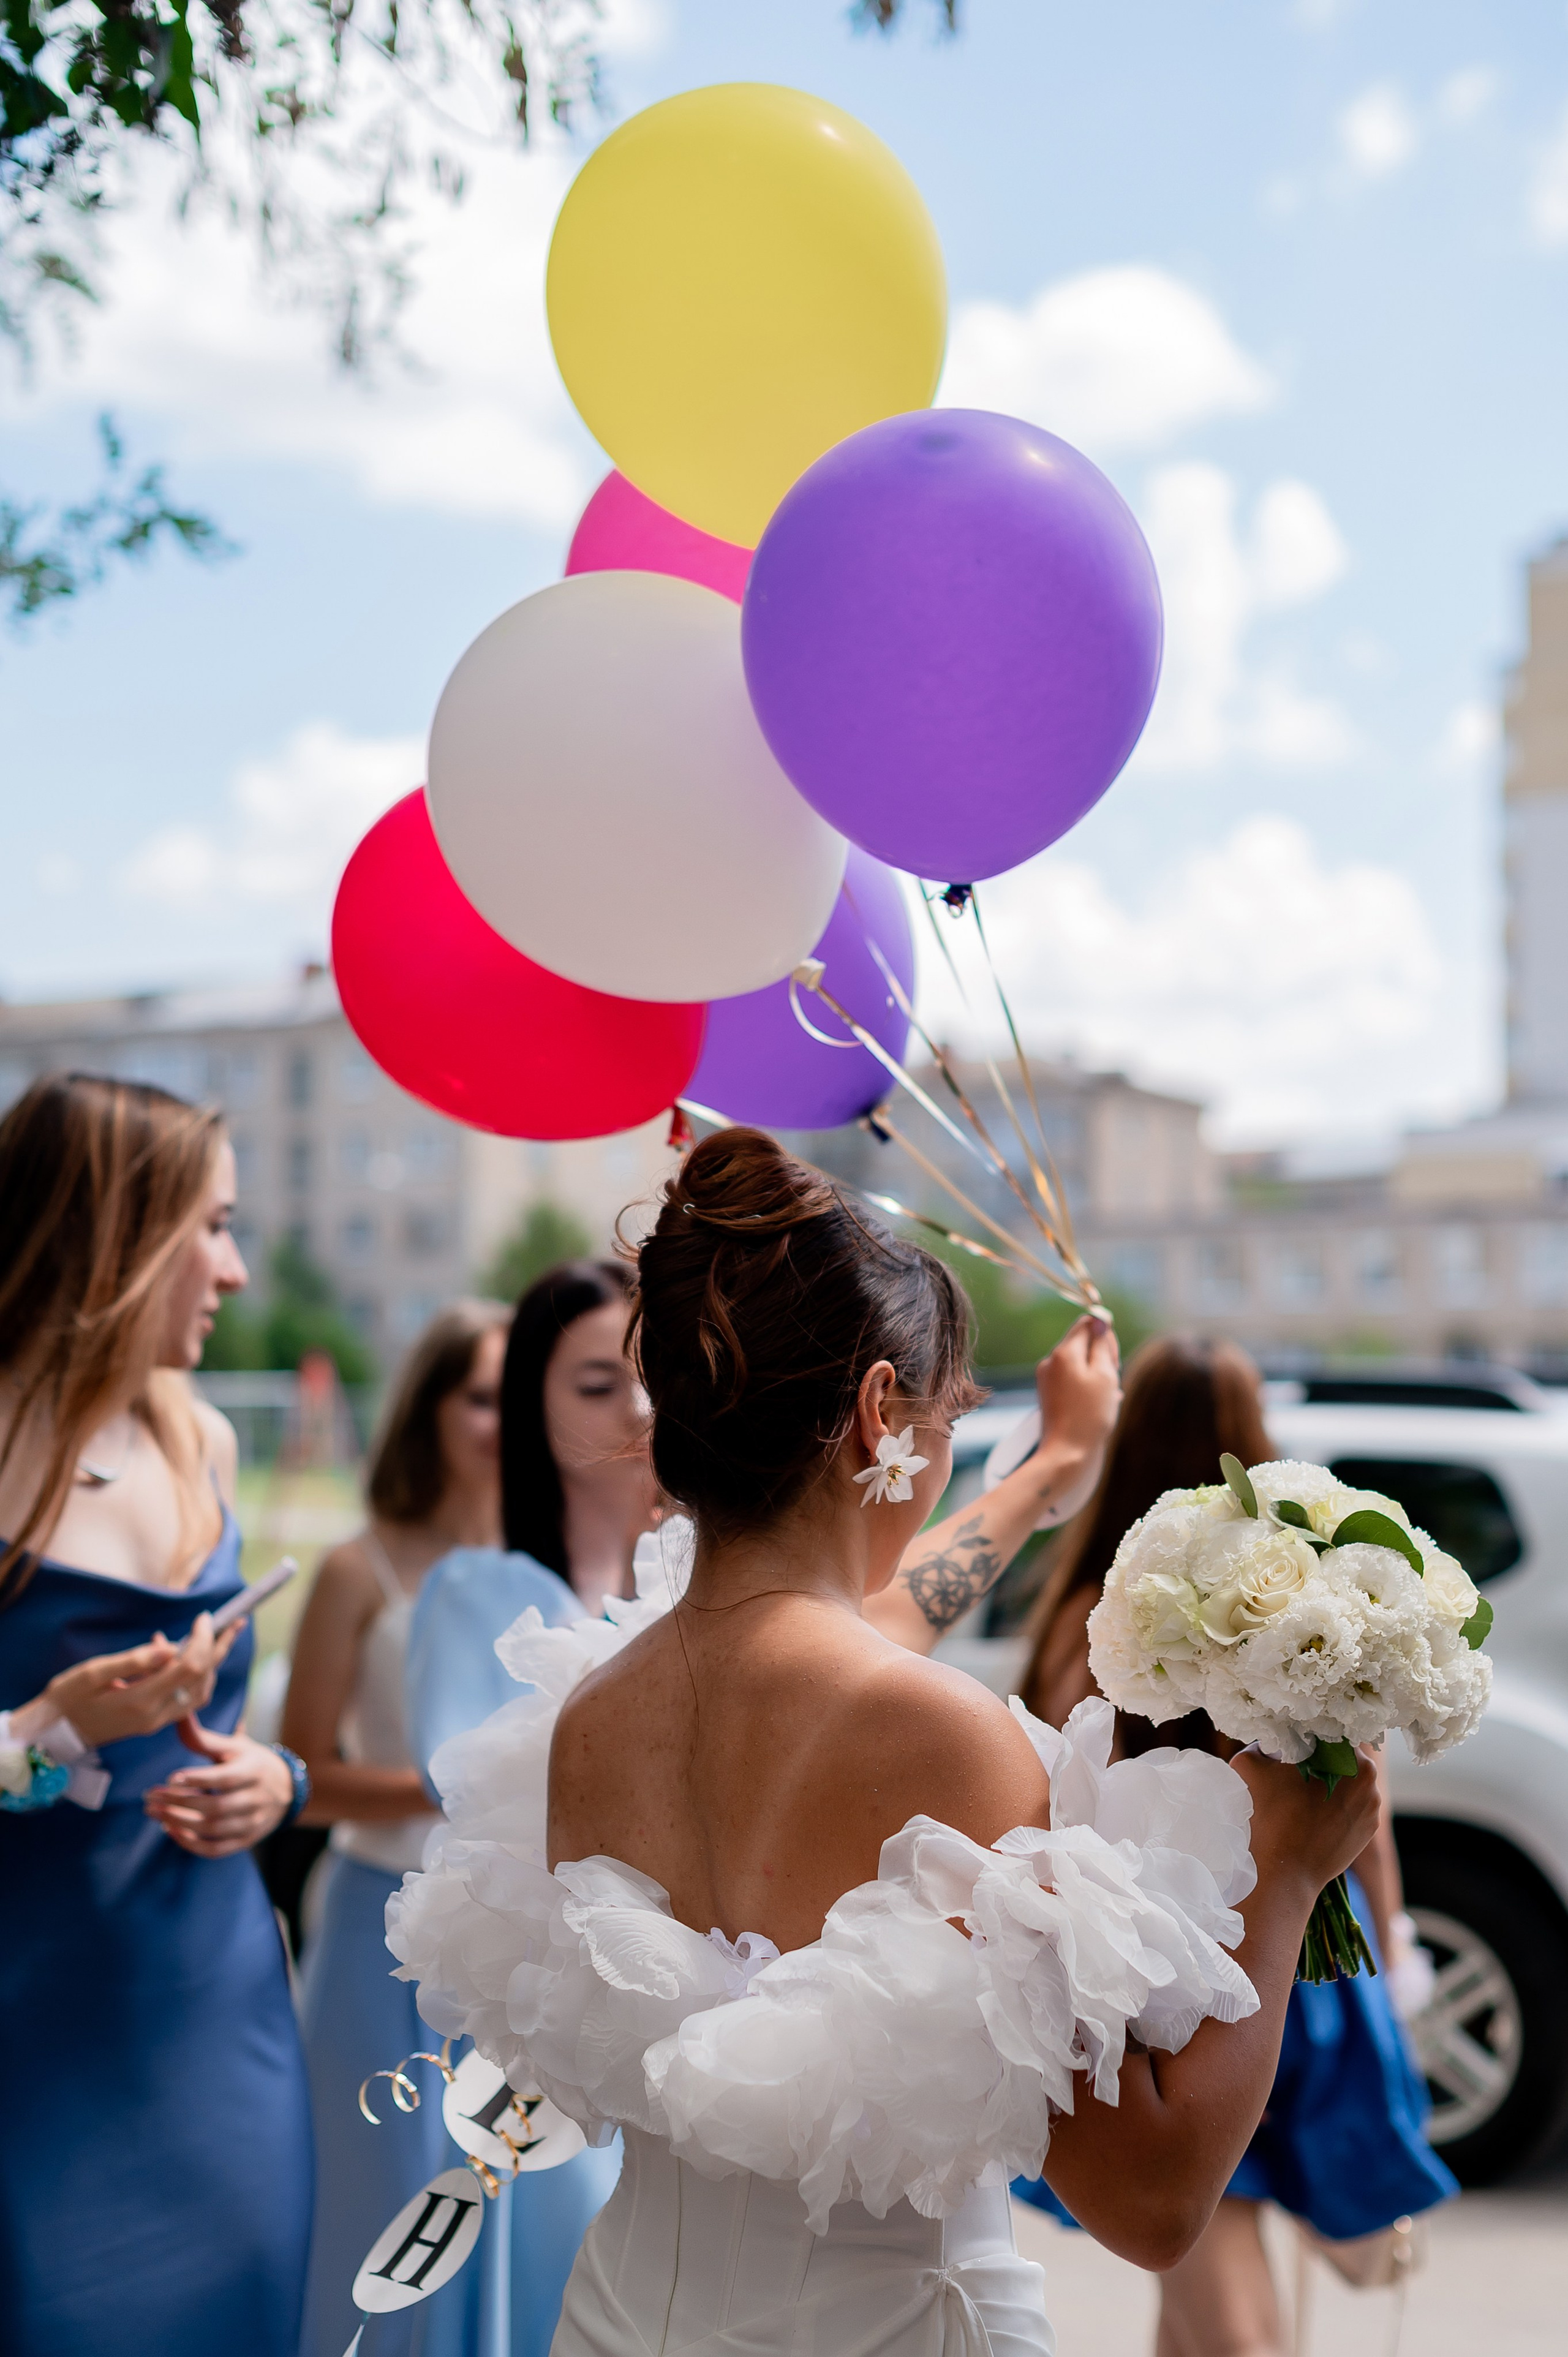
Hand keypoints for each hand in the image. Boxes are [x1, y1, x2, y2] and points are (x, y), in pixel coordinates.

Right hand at [15, 1616, 236, 1749]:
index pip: (190, 1666)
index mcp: (142, 1701)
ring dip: (212, 1662)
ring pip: (200, 1691)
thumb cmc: (68, 1699)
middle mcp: (156, 1715)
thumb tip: (169, 1646)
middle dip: (220, 1648)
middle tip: (233, 1621)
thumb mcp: (93, 1673)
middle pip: (203, 1679)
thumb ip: (134, 1661)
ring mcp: (156, 1721)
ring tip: (213, 1634)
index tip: (203, 1617)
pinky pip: (187, 1699)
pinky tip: (179, 1653)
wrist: (53, 1735)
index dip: (202, 1639)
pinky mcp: (153, 1721)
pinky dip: (194, 1675)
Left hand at [143, 1720, 292, 1856]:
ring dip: (179, 1823)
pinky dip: (191, 1844)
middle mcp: (255, 1799)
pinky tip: (171, 1830)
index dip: (198, 1779)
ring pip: (212, 1829)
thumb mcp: (234, 1747)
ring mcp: (251, 1823)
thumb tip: (179, 1712)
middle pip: (215, 1807)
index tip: (170, 1778)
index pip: (225, 1779)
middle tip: (149, 1797)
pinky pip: (215, 1849)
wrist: (286, 1788)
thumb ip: (204, 1738)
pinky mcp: (245, 1840)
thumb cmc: (251, 1762)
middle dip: (178, 1803)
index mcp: (254, 1771)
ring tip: (154, 1812)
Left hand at [1033, 1316, 1121, 1513]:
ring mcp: (1047, 1378)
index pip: (1087, 1322)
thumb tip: (1100, 1320)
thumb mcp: (1105, 1375)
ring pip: (1081, 1363)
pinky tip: (1098, 1406)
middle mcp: (1051, 1361)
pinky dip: (1088, 1387)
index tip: (1113, 1359)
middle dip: (1102, 1357)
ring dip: (1098, 1375)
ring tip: (1105, 1399)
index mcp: (1064, 1352)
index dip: (1106, 1335)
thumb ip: (1102, 1345)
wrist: (1066, 1454)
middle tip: (1111, 1383)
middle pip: (1083, 1343)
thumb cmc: (1090, 1416)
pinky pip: (1073, 1380)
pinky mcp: (1049, 1394)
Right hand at [1232, 1746, 1381, 1899]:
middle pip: (1341, 1761)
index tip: (1291, 1746)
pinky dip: (1333, 1808)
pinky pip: (1349, 1809)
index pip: (1331, 1736)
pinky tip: (1310, 1815)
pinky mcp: (1366, 1835)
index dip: (1309, 1737)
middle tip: (1293, 1769)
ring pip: (1346, 1785)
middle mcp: (1371, 1785)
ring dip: (1327, 1785)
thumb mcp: (1250, 1763)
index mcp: (1355, 1762)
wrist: (1283, 1873)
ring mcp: (1371, 1813)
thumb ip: (1259, 1743)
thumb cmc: (1268, 1816)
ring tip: (1300, 1795)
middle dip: (1319, 1762)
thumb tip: (1266, 1741)